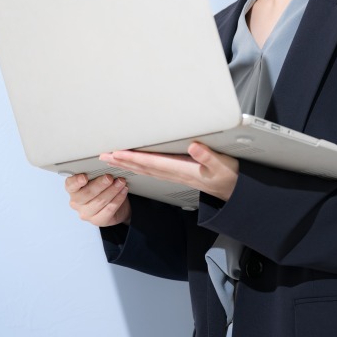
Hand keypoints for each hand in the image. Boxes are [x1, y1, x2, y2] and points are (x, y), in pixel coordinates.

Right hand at [66, 173, 130, 226]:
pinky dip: (118, 199)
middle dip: (100, 184)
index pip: (70, 185)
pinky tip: (123, 191)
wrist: (116, 207)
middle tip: (110, 177)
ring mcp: (86, 213)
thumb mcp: (98, 179)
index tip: (84, 177)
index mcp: (73, 189)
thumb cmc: (103, 189)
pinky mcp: (98, 221)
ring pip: (99, 201)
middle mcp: (77, 202)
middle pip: (87, 193)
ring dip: (112, 190)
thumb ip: (96, 173)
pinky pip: (109, 209)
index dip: (76, 181)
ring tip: (121, 182)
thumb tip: (105, 162)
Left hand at [100, 142, 239, 201]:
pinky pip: (152, 171)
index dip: (133, 157)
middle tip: (103, 156)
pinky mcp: (177, 174)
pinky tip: (132, 165)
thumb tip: (194, 146)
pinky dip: (138, 168)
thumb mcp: (222, 164)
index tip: (117, 152)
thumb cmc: (228, 175)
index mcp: (182, 169)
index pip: (152, 163)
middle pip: (143, 168)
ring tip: (111, 159)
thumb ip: (207, 155)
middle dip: (122, 162)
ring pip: (145, 170)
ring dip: (127, 165)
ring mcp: (174, 175)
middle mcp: (174, 174)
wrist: (233, 189)